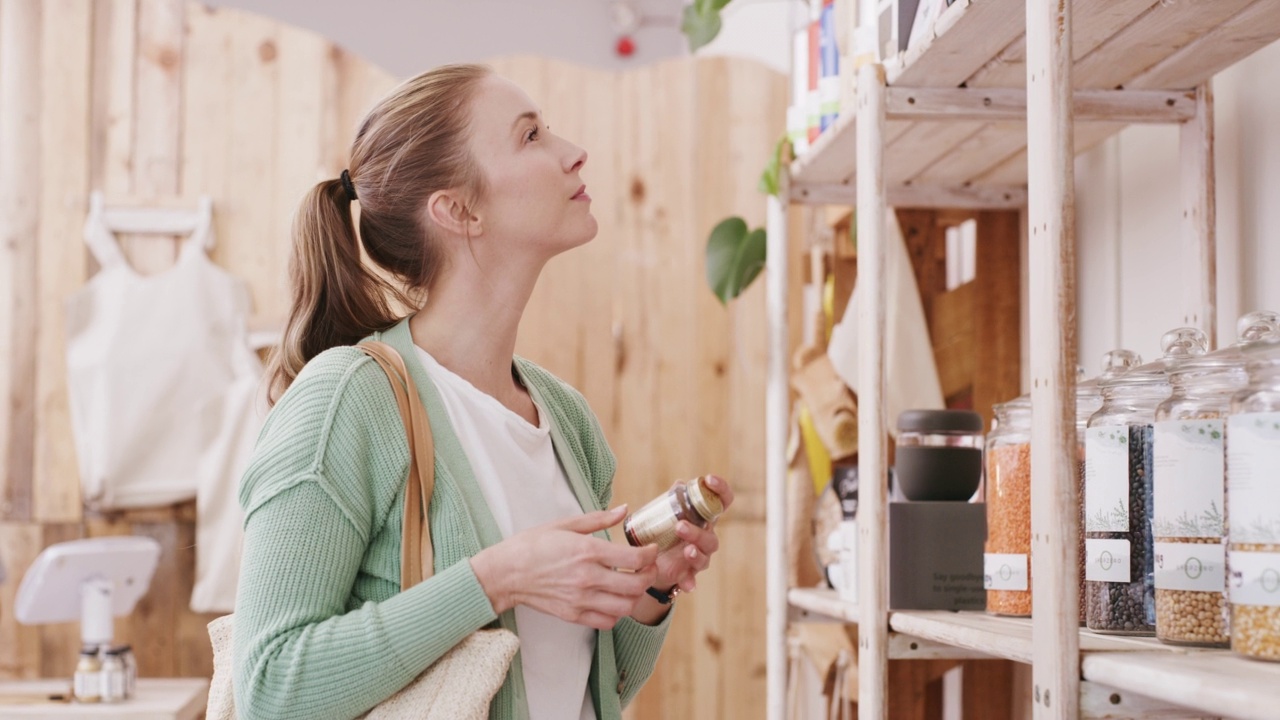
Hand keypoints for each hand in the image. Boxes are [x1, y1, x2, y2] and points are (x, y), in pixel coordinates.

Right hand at [470, 506, 658, 629]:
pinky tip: (613, 600)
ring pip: (625, 607)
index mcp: (587, 552)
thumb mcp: (565, 524)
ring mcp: (580, 600)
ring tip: (632, 585)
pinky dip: (617, 613)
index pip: (633, 559)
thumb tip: (624, 510)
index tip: (651, 551)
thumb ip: (598, 519)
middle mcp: (587, 578)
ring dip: (635, 596)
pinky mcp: (573, 615)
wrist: (505, 573)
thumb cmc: (532, 545)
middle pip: (635, 586)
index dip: (650, 555)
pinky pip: (607, 622)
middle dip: (649, 576)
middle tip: (648, 568)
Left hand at [651, 475, 733, 593]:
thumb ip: (672, 500)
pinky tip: (688, 585)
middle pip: (711, 535)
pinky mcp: (687, 573)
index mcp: (703, 519)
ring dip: (696, 553)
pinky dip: (690, 582)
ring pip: (704, 555)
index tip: (710, 479)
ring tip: (686, 551)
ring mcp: (699, 557)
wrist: (653, 562)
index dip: (721, 490)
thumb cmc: (665, 532)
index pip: (721, 502)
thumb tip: (679, 484)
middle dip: (697, 531)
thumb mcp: (664, 514)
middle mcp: (705, 538)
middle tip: (679, 526)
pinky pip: (691, 579)